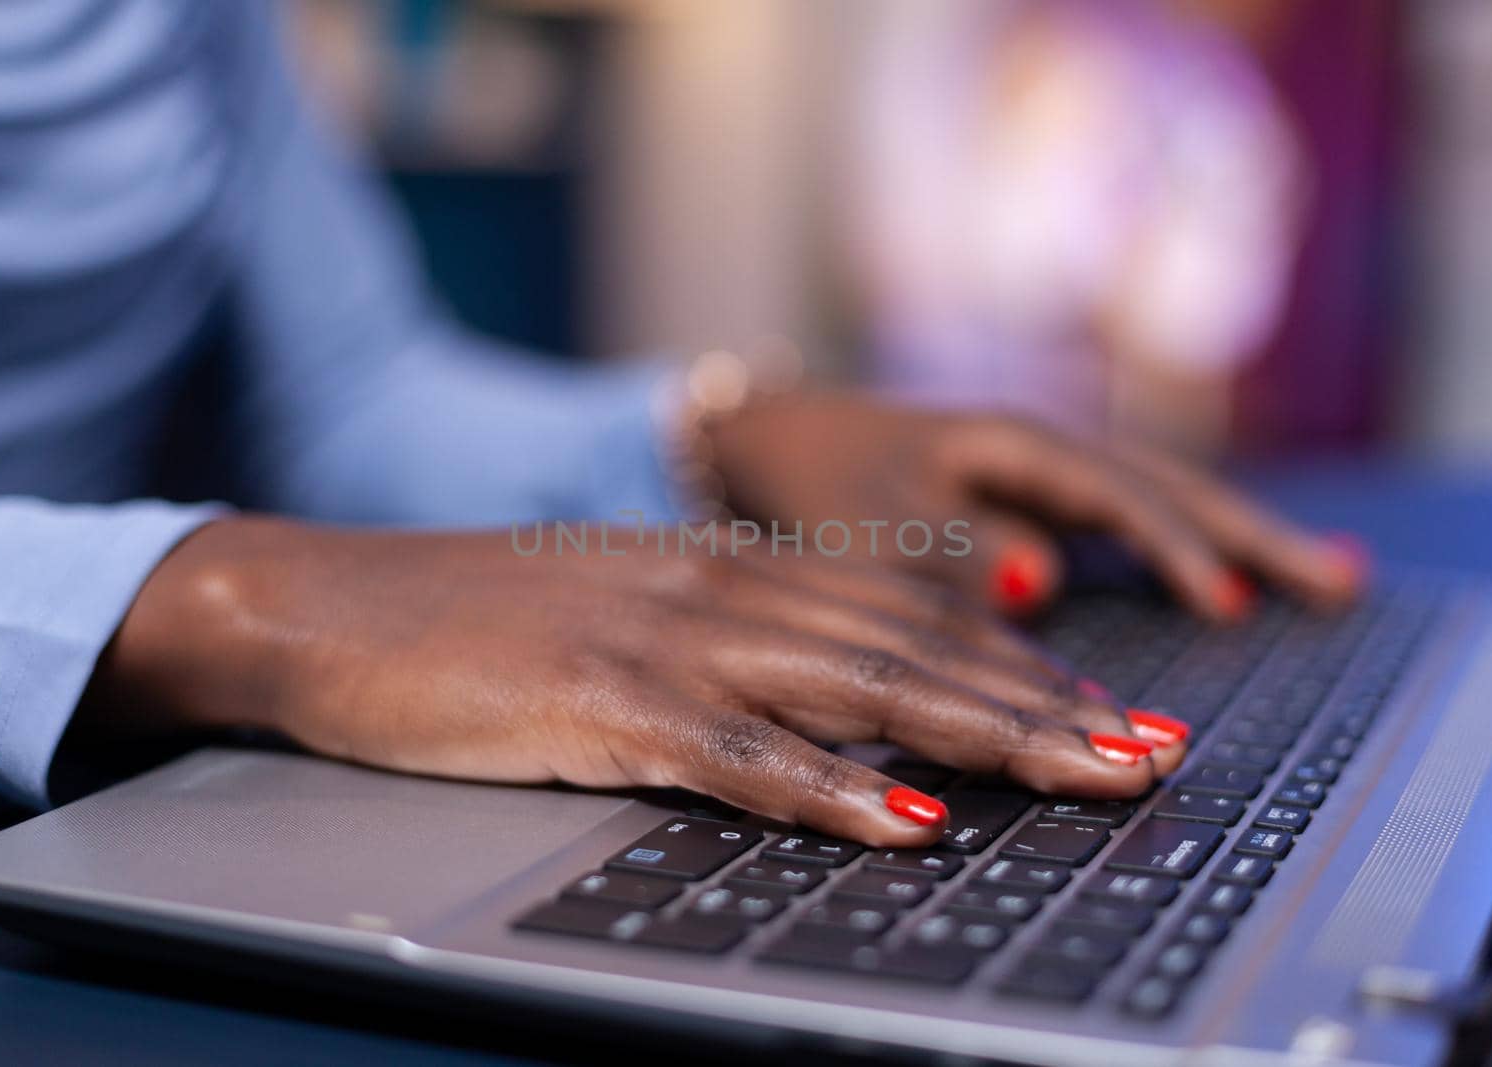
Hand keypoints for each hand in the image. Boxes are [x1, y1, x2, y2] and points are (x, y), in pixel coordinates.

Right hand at [81, 519, 1190, 845]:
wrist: (333, 602)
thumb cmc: (476, 626)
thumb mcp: (625, 621)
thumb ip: (726, 657)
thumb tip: (823, 722)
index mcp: (732, 575)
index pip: (909, 619)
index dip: (1020, 667)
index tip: (1113, 709)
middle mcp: (723, 593)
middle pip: (917, 652)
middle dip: (1048, 705)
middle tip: (1158, 748)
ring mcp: (667, 643)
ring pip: (862, 689)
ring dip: (987, 735)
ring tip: (1094, 773)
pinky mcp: (602, 700)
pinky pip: (738, 754)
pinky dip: (829, 791)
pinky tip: (904, 825)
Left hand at [709, 394, 1366, 618]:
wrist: (769, 440)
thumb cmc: (813, 485)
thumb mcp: (866, 528)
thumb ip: (948, 557)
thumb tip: (1045, 582)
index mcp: (1009, 441)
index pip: (1115, 491)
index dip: (1172, 545)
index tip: (1224, 603)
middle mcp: (1039, 452)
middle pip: (1169, 484)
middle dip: (1253, 532)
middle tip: (1341, 581)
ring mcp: (1040, 477)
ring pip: (1158, 501)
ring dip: (1234, 537)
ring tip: (1324, 576)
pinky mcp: (1028, 504)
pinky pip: (1124, 526)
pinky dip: (1177, 552)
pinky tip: (1219, 579)